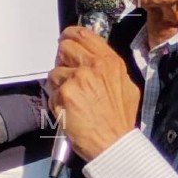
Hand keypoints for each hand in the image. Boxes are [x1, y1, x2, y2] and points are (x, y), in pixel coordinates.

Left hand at [46, 26, 139, 161]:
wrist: (113, 143)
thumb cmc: (119, 121)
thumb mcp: (127, 87)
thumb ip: (110, 69)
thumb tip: (95, 60)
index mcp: (109, 61)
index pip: (82, 34)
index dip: (70, 36)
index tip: (66, 41)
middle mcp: (93, 66)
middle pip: (63, 48)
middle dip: (62, 61)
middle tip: (68, 75)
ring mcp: (77, 79)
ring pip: (54, 72)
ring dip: (59, 85)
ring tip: (73, 100)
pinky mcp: (64, 95)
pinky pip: (51, 93)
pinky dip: (56, 102)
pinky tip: (69, 111)